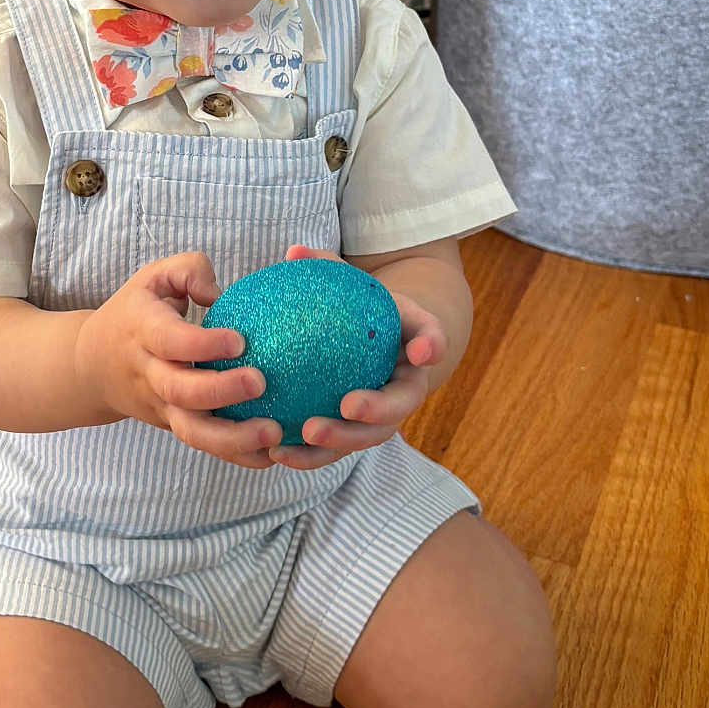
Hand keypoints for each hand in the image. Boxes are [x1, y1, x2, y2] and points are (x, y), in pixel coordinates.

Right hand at [75, 251, 282, 468]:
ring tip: (273, 432)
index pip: (169, 340)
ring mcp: (161, 406)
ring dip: (233, 437)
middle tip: (260, 382)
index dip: (202, 344)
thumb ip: (189, 271)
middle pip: (180, 392)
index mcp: (143, 330)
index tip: (239, 341)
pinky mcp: (174, 426)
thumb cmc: (135, 312)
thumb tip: (219, 294)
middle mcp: (149, 373)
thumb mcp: (154, 277)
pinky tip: (272, 454)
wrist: (92, 365)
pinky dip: (237, 455)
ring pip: (191, 431)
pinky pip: (204, 445)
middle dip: (220, 390)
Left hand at [269, 244, 446, 470]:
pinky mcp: (354, 435)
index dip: (431, 344)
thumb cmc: (355, 307)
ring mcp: (381, 416)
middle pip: (399, 404)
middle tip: (347, 407)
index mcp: (412, 342)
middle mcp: (404, 385)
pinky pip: (336, 450)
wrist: (365, 343)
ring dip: (340, 442)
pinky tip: (277, 452)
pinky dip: (310, 455)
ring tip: (305, 435)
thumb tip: (294, 252)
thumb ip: (324, 268)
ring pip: (368, 436)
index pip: (431, 337)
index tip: (422, 350)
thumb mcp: (347, 283)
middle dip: (377, 411)